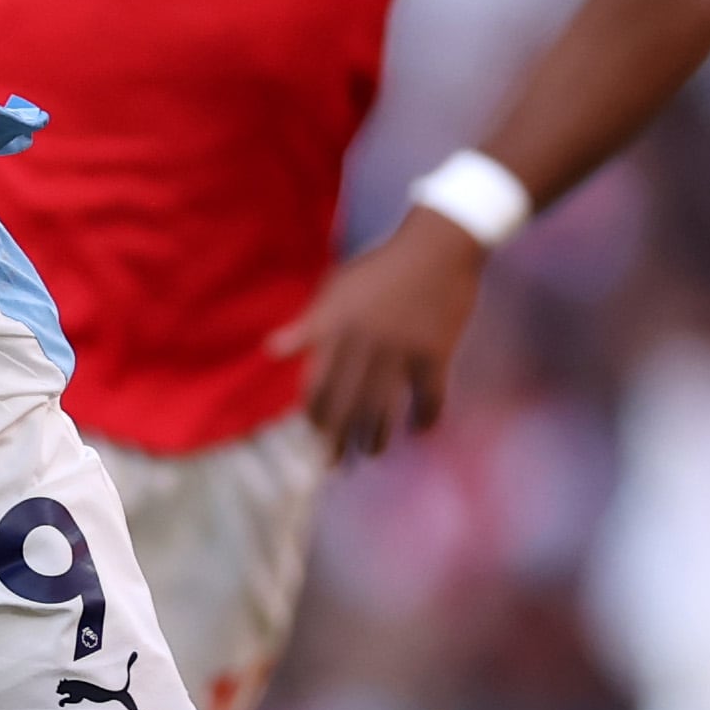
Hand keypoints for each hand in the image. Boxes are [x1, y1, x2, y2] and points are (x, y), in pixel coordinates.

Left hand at [268, 207, 486, 459]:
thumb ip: (307, 324)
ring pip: (384, 406)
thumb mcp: (336, 288)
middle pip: (347, 403)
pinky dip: (425, 416)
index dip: (315, 413)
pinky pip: (429, 396)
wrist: (438, 245)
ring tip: (373, 452)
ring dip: (377, 435)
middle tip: (333, 464)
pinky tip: (420, 430)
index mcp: (337, 328)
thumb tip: (271, 351)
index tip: (316, 432)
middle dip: (338, 438)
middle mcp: (364, 344)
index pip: (318, 383)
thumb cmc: (382, 266)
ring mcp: (401, 350)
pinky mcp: (435, 352)